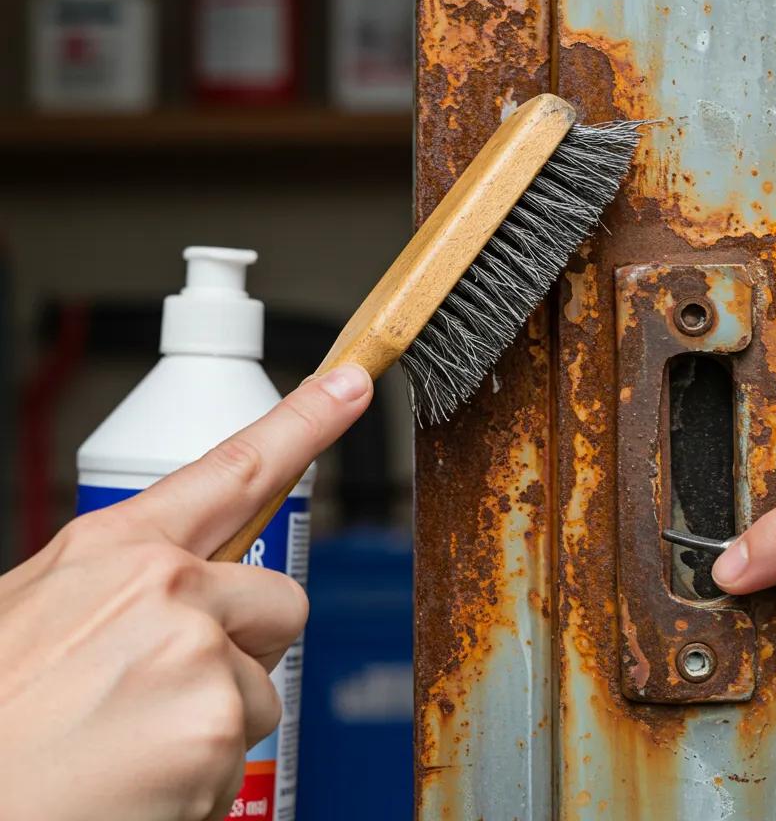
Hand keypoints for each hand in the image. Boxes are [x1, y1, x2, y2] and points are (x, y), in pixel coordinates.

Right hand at [0, 364, 371, 820]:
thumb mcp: (32, 613)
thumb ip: (116, 581)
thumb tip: (172, 575)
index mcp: (115, 547)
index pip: (236, 467)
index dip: (306, 421)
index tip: (351, 385)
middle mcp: (164, 585)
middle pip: (280, 601)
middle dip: (245, 647)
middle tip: (163, 694)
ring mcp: (195, 651)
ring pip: (262, 685)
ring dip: (214, 721)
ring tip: (128, 749)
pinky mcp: (215, 726)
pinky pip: (244, 750)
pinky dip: (202, 781)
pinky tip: (135, 787)